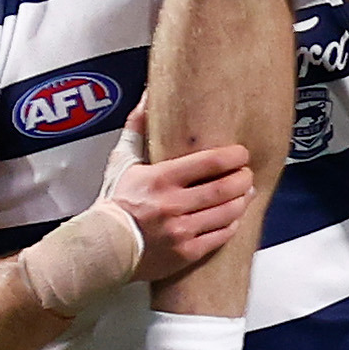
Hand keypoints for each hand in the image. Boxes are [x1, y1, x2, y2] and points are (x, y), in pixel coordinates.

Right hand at [101, 111, 254, 281]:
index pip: (210, 162)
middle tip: (246, 174)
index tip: (241, 154)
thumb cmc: (114, 204)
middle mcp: (173, 205)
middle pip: (224, 188)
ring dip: (242, 201)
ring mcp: (181, 231)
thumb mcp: (123, 161)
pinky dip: (231, 224)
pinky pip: (220, 237)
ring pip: (226, 213)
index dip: (233, 156)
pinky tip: (232, 217)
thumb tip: (148, 97)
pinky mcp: (185, 253)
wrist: (103, 247)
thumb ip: (138, 127)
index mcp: (160, 179)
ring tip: (245, 193)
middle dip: (243, 179)